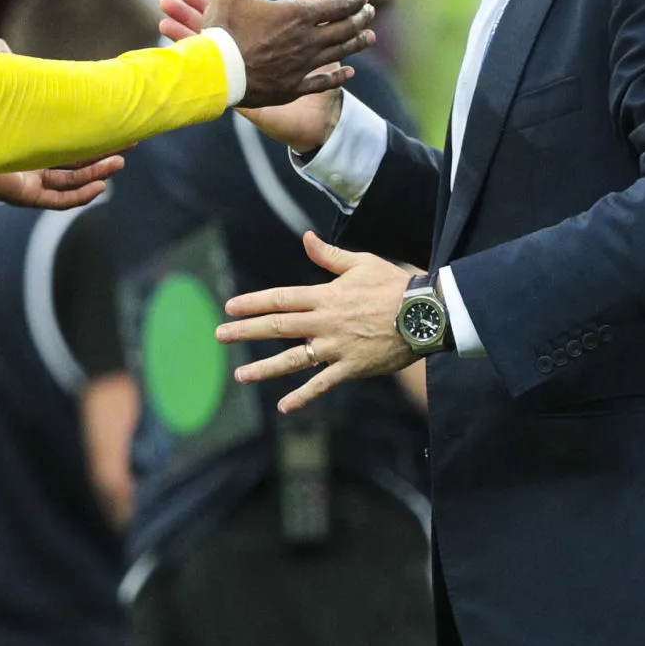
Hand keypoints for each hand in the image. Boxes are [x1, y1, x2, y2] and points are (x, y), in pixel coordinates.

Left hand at [0, 37, 126, 207]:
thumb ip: (3, 67)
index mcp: (30, 145)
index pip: (72, 144)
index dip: (96, 139)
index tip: (121, 128)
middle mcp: (31, 166)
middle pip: (77, 165)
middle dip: (105, 156)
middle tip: (132, 142)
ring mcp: (27, 182)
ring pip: (72, 183)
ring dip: (97, 173)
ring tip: (119, 161)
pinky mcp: (21, 194)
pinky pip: (57, 201)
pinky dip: (79, 196)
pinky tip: (99, 186)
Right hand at [181, 0, 376, 106]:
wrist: (212, 73)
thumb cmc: (222, 27)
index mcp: (297, 14)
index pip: (337, 6)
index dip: (353, 1)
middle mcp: (306, 40)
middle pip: (344, 28)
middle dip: (360, 19)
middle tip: (370, 14)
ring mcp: (301, 66)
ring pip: (339, 53)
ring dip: (356, 44)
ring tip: (368, 38)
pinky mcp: (292, 88)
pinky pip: (322, 82)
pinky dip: (338, 76)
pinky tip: (348, 73)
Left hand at [217, 231, 421, 412]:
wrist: (425, 314)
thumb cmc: (394, 285)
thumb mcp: (361, 263)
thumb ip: (329, 256)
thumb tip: (306, 238)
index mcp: (325, 296)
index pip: (281, 299)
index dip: (253, 302)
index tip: (230, 306)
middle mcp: (325, 322)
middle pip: (277, 326)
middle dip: (246, 331)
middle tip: (220, 335)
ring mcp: (336, 347)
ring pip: (293, 359)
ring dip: (265, 368)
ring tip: (241, 376)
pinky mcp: (351, 367)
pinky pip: (322, 384)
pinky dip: (303, 396)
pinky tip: (284, 407)